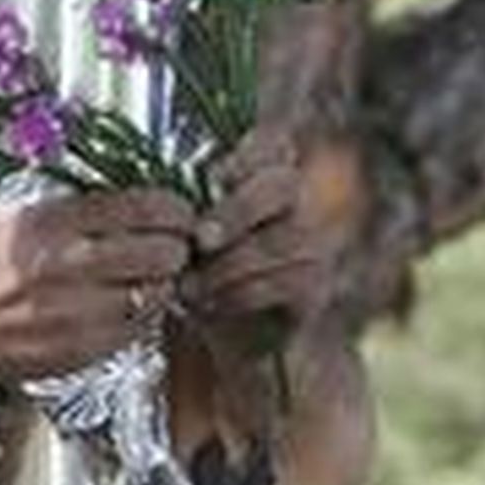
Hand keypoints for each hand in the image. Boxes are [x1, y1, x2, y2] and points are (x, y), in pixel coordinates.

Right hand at [0, 185, 195, 388]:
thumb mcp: (24, 221)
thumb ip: (81, 214)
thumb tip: (143, 207)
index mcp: (51, 223)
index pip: (136, 208)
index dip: (172, 209)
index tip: (182, 211)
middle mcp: (66, 265)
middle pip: (157, 252)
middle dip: (177, 248)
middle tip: (178, 245)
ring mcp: (76, 312)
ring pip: (154, 294)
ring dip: (162, 284)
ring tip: (151, 276)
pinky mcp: (83, 350)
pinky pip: (136, 330)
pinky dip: (141, 317)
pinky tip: (125, 306)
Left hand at [178, 129, 329, 336]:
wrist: (227, 342)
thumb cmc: (200, 274)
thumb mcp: (186, 237)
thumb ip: (187, 208)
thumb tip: (166, 190)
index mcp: (263, 174)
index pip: (273, 142)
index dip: (246, 154)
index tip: (211, 178)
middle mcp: (296, 202)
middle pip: (282, 184)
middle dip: (237, 210)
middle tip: (200, 238)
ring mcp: (313, 243)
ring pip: (284, 237)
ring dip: (230, 263)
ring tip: (190, 285)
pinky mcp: (317, 287)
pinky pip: (288, 281)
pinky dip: (242, 292)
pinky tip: (210, 303)